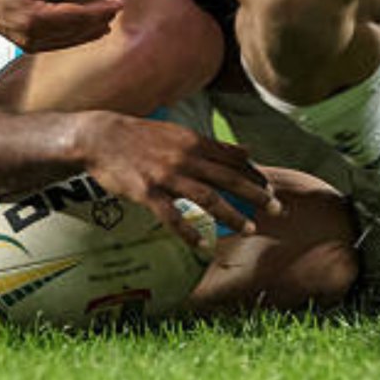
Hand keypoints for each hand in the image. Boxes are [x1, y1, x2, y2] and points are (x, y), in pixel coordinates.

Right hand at [0, 0, 124, 52]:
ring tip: (111, 14)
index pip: (78, 15)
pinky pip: (61, 43)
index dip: (102, 8)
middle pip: (78, 29)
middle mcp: (31, 36)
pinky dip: (80, 35)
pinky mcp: (29, 46)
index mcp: (32, 17)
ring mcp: (29, 45)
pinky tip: (92, 28)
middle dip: (103, 16)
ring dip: (94, 27)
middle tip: (120, 1)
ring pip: (71, 40)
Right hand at [75, 112, 279, 246]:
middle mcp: (185, 157)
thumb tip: (246, 151)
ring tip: (250, 228)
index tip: (271, 188)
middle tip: (278, 209)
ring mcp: (166, 176)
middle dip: (256, 194)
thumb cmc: (141, 136)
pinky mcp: (147, 192)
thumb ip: (214, 146)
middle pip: (229, 178)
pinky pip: (172, 216)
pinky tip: (202, 245)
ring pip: (207, 197)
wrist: (101, 137)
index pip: (234, 159)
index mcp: (194, 142)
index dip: (255, 175)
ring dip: (231, 214)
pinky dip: (188, 232)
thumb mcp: (181, 134)